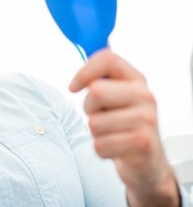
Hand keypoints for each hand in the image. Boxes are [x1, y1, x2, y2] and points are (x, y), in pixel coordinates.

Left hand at [69, 48, 179, 206]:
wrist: (147, 162)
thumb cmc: (123, 125)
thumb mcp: (114, 98)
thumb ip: (99, 80)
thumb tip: (78, 66)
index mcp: (136, 79)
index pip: (108, 59)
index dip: (84, 71)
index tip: (73, 87)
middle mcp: (145, 96)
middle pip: (96, 91)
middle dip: (89, 108)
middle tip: (100, 116)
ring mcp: (147, 119)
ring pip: (95, 122)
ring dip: (96, 132)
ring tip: (111, 134)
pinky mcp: (143, 143)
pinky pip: (100, 144)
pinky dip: (101, 149)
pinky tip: (115, 149)